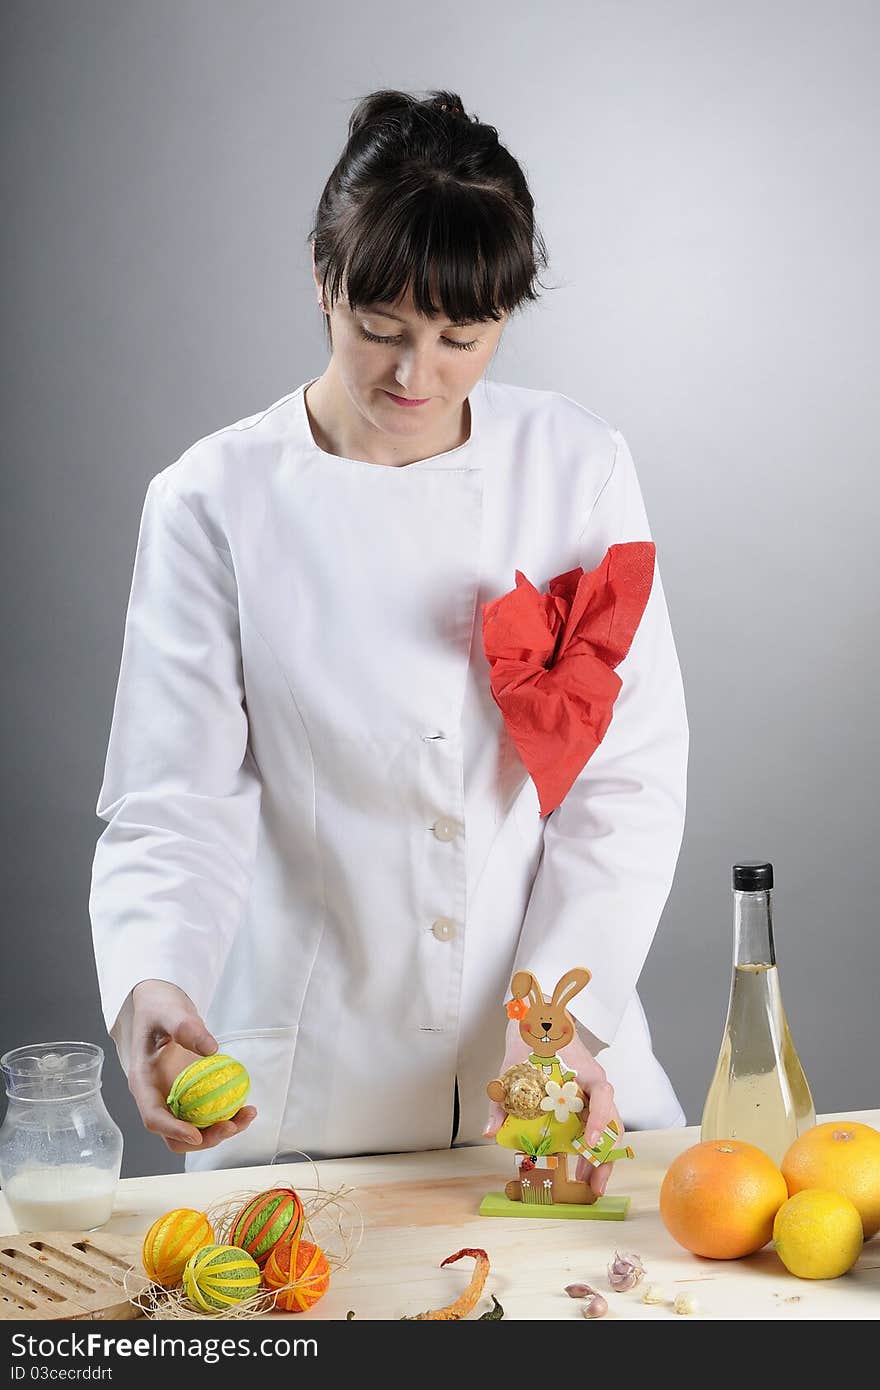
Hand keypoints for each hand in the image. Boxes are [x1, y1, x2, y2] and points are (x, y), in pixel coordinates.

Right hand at [127, 980, 256, 1154]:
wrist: (162, 1005)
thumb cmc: (159, 1008)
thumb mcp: (169, 1011)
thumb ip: (185, 1026)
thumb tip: (210, 1048)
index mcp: (144, 1083)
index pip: (153, 1117)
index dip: (173, 1130)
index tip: (197, 1136)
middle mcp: (158, 1096)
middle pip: (175, 1134)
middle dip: (204, 1138)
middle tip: (232, 1125)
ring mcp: (175, 1097)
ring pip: (194, 1129)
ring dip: (220, 1130)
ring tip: (247, 1115)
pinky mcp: (191, 1094)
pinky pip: (207, 1114)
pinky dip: (225, 1117)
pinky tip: (245, 1107)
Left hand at [483, 1016, 622, 1196]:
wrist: (538, 1023)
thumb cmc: (530, 1043)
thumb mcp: (511, 1070)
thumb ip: (500, 1102)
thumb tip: (490, 1132)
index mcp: (583, 1072)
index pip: (602, 1094)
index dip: (599, 1119)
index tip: (590, 1141)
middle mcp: (595, 1085)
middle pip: (613, 1122)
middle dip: (606, 1156)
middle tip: (594, 1186)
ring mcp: (594, 1095)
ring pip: (608, 1130)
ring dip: (599, 1158)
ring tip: (587, 1184)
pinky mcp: (587, 1103)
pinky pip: (596, 1128)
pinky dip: (590, 1149)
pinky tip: (578, 1167)